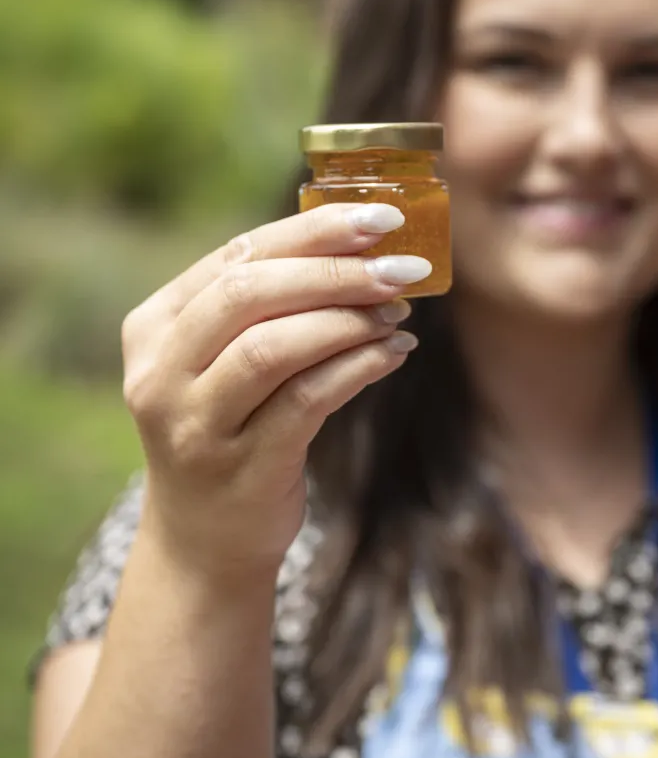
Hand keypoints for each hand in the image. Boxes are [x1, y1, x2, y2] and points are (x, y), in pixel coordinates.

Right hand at [121, 203, 426, 581]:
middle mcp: (161, 372)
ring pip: (273, 348)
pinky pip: (306, 401)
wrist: (203, 540)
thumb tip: (363, 246)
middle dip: (335, 271)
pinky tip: (394, 353)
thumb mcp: (222, 361)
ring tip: (400, 311)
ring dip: (348, 320)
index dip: (312, 231)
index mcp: (154, 326)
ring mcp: (195, 424)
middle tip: (402, 265)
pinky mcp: (241, 467)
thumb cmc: (229, 428)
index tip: (380, 217)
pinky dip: (357, 368)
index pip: (236, 255)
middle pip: (249, 294)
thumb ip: (268, 306)